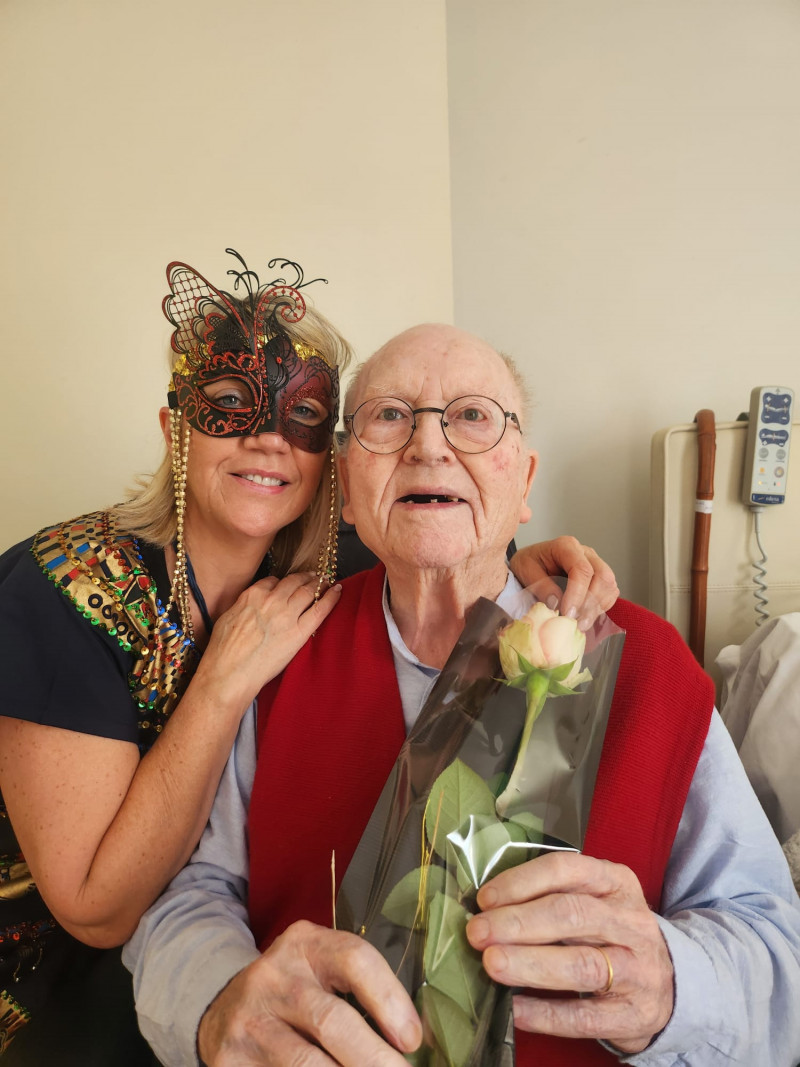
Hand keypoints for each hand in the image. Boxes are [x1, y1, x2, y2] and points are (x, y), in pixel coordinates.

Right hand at [193, 574, 341, 715]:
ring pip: (308, 591)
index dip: (283, 582)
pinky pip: (320, 609)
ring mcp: (287, 615)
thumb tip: (250, 605)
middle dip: (305, 577)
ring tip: (326, 581)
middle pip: (294, 581)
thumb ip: (243, 606)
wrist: (230, 673)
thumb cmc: (222, 652)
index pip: (273, 581)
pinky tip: (338, 590)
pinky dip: (331, 597)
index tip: (289, 584)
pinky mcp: (299, 632)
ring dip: (319, 583)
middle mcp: (271, 600)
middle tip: (313, 576)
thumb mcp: (227, 618)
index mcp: (252, 595)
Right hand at [198, 920, 421, 1065]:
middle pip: (332, 1021)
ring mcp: (249, 1020)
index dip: (389, 1000)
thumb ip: (359, 988)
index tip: (413, 1039)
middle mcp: (273, 977)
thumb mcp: (320, 968)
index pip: (354, 959)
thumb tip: (412, 1039)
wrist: (222, 1008)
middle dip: (374, 1058)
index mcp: (305, 944)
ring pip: (306, 1063)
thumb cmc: (293, 989)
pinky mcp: (231, 1059)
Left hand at [465, 852, 672, 1053]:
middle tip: (477, 932)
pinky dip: (546, 1014)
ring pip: (581, 964)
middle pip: (571, 915)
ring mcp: (637, 970)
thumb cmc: (612, 933)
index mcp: (616, 882)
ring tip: (491, 965)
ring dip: (530, 963)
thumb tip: (487, 908)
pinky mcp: (633, 1015)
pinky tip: (515, 1010)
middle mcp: (631, 922)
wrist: (671, 984)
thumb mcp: (594, 901)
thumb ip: (550, 897)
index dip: (522, 882)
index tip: (485, 899)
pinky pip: (585, 1015)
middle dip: (518, 922)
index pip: (567, 870)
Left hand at [509, 538, 618, 629]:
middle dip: (589, 603)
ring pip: (609, 586)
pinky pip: (610, 593)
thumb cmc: (529, 563)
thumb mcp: (525, 570)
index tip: (567, 613)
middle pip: (602, 577)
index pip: (582, 569)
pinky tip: (585, 617)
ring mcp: (596, 564)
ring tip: (579, 623)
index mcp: (567, 546)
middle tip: (575, 622)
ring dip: (596, 608)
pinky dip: (600, 608)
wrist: (533, 563)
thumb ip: (541, 586)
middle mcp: (586, 553)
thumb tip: (556, 603)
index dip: (577, 594)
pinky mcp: (601, 578)